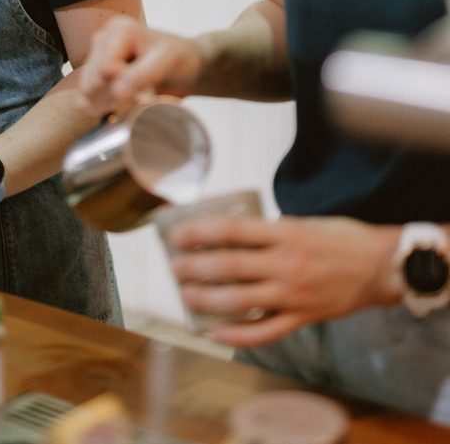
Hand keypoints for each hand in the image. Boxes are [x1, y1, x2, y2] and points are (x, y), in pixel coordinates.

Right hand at [78, 14, 204, 115]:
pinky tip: (120, 106)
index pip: (105, 69)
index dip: (123, 86)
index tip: (144, 91)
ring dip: (108, 104)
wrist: (186, 68)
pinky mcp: (94, 76)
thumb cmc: (178, 59)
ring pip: (87, 92)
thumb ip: (142, 75)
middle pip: (93, 81)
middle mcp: (102, 40)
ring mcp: (96, 58)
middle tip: (141, 96)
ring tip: (133, 99)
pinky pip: (85, 99)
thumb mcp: (166, 62)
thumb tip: (116, 92)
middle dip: (115, 97)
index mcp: (118, 29)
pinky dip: (101, 108)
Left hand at [165, 213, 400, 346]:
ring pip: (240, 301)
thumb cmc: (342, 238)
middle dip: (196, 267)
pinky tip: (215, 332)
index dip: (201, 232)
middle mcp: (285, 264)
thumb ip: (271, 230)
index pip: (232, 231)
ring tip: (186, 296)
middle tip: (174, 267)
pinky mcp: (302, 318)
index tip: (178, 234)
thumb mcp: (304, 222)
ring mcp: (293, 294)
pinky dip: (237, 334)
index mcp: (285, 233)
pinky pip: (264, 331)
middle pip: (229, 266)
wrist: (381, 267)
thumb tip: (236, 235)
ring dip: (208, 299)